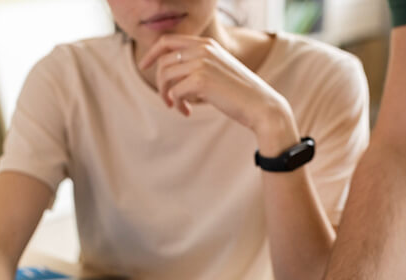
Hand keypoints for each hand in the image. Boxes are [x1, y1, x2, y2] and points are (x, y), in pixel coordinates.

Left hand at [139, 34, 296, 151]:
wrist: (261, 105)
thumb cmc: (240, 93)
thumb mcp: (219, 70)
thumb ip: (198, 65)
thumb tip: (171, 72)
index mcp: (206, 43)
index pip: (168, 41)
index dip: (152, 53)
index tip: (144, 66)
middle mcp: (202, 49)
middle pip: (163, 61)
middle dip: (160, 82)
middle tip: (167, 99)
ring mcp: (201, 62)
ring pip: (165, 76)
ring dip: (166, 95)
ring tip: (176, 107)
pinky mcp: (201, 80)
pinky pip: (175, 92)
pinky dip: (177, 104)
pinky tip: (187, 112)